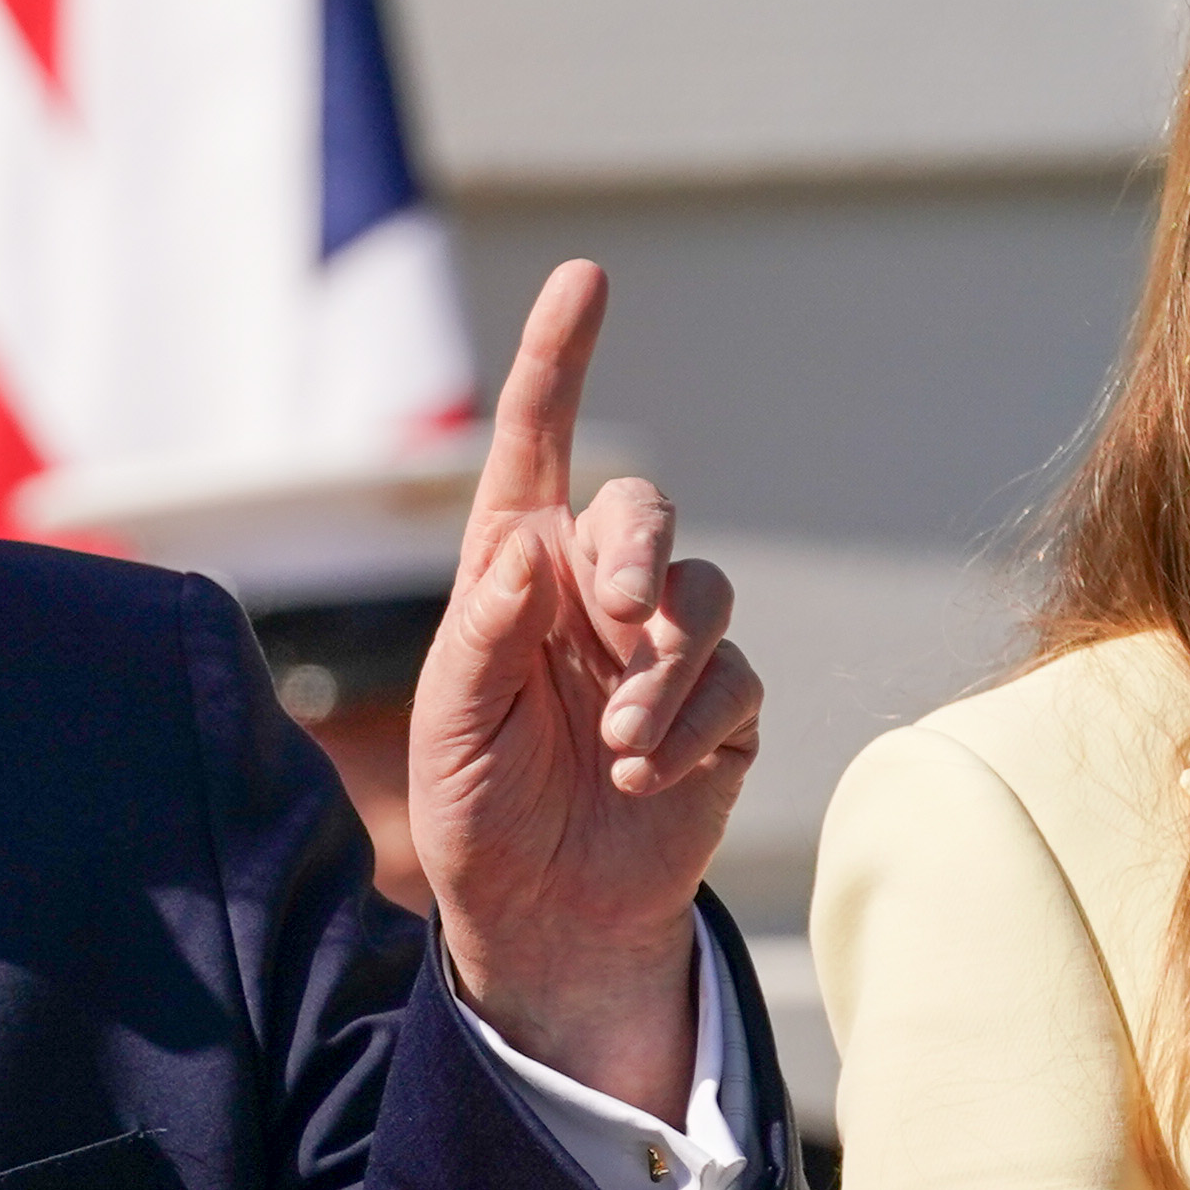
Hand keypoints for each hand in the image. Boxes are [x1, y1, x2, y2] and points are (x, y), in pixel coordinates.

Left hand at [410, 261, 759, 1114]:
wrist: (544, 914)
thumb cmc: (477, 808)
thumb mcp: (454, 722)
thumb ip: (485, 629)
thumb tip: (531, 543)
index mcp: (517, 570)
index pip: (539, 443)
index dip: (559, 358)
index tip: (584, 276)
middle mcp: (595, 590)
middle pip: (643, 508)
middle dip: (637, 547)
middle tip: (615, 611)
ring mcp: (665, 647)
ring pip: (703, 593)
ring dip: (665, 663)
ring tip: (619, 739)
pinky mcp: (722, 708)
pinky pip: (735, 680)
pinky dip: (693, 721)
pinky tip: (648, 772)